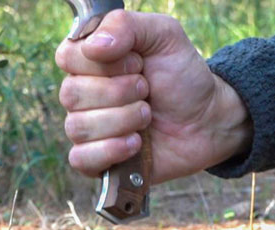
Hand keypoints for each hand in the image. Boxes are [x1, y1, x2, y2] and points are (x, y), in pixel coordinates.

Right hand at [55, 10, 252, 184]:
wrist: (207, 120)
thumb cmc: (182, 77)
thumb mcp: (164, 36)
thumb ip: (127, 25)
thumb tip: (94, 46)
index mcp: (90, 61)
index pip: (67, 57)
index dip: (104, 63)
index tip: (138, 64)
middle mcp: (82, 95)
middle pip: (71, 94)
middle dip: (119, 93)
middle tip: (147, 91)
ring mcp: (89, 129)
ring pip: (78, 127)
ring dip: (122, 120)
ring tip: (148, 117)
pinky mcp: (98, 160)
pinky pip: (81, 159)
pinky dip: (111, 150)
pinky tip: (135, 144)